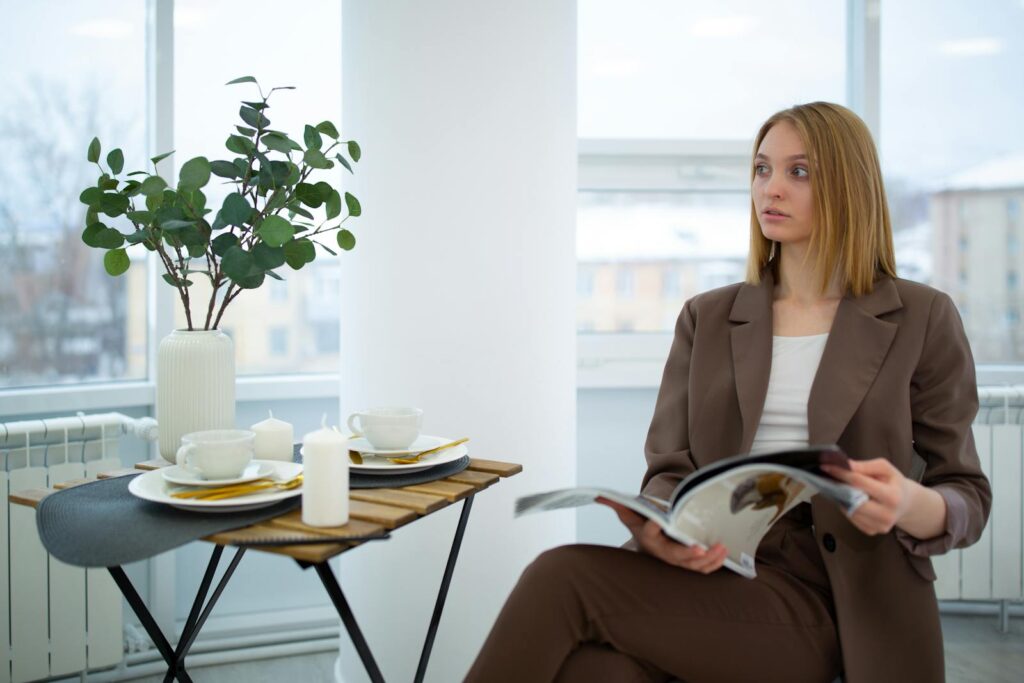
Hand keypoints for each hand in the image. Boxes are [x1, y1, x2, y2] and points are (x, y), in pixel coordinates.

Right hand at [596, 497, 727, 573]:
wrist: (650, 544)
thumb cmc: (643, 526)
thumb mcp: (630, 515)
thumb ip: (618, 504)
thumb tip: (599, 495)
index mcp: (648, 537)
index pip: (649, 531)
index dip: (652, 527)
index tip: (656, 522)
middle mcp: (662, 551)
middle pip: (674, 555)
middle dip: (687, 553)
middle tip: (700, 548)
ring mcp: (678, 560)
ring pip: (692, 565)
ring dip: (708, 559)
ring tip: (720, 547)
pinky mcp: (689, 563)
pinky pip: (702, 568)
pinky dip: (714, 564)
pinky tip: (724, 554)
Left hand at [821, 458, 912, 534]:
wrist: (905, 503)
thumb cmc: (893, 483)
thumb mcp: (885, 469)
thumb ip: (865, 466)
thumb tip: (846, 466)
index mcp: (892, 496)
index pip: (860, 483)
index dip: (841, 474)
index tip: (826, 467)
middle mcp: (887, 515)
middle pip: (853, 501)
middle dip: (839, 488)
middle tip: (830, 478)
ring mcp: (879, 526)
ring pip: (850, 511)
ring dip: (840, 498)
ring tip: (838, 487)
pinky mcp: (872, 531)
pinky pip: (852, 519)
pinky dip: (846, 508)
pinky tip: (848, 499)